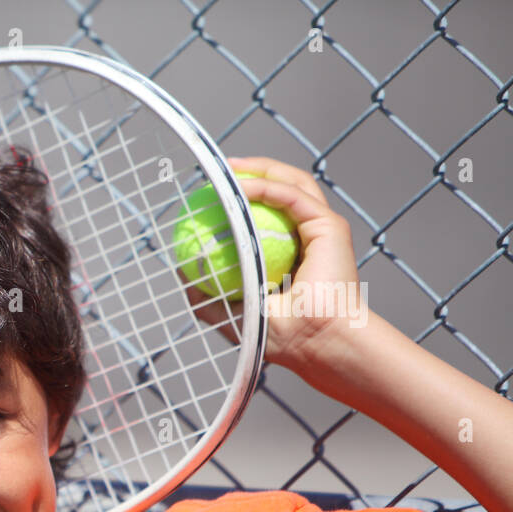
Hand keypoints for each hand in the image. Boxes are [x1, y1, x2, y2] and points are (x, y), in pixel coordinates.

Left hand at [186, 156, 371, 373]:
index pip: (270, 215)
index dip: (244, 199)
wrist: (315, 342)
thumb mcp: (231, 314)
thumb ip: (209, 294)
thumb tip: (183, 274)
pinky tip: (238, 186)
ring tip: (230, 168)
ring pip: (292, 184)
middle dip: (254, 171)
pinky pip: (291, 196)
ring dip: (260, 170)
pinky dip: (264, 187)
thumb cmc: (280, 337)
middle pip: (284, 190)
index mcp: (294, 253)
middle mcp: (310, 237)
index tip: (215, 194)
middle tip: (222, 171)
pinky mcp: (329, 227)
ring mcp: (322, 229)